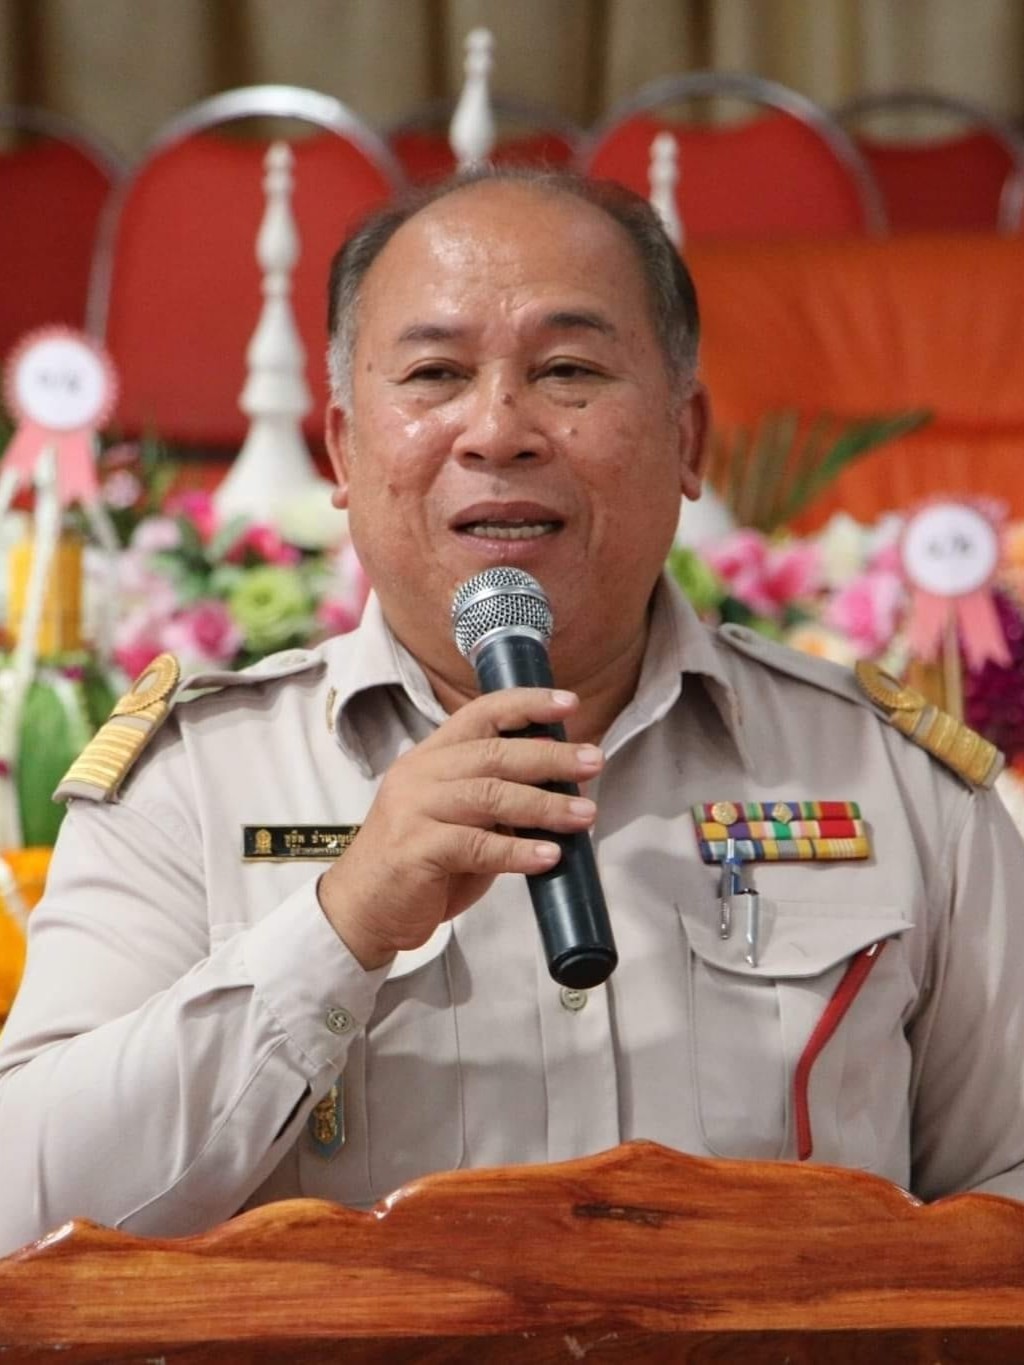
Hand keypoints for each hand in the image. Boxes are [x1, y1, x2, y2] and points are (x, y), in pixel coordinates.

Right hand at [316, 688, 603, 969]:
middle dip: (551, 757)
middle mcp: (419, 774)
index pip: (480, 714)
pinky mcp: (415, 850)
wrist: (363, 910)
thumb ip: (498, 799)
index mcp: (431, 757)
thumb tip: (563, 788)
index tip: (568, 703)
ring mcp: (414, 810)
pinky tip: (549, 856)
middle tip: (593, 761)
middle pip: (493, 753)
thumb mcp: (459, 818)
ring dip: (545, 805)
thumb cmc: (421, 863)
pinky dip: (517, 851)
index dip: (526, 704)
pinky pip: (476, 845)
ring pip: (489, 795)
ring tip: (585, 815)